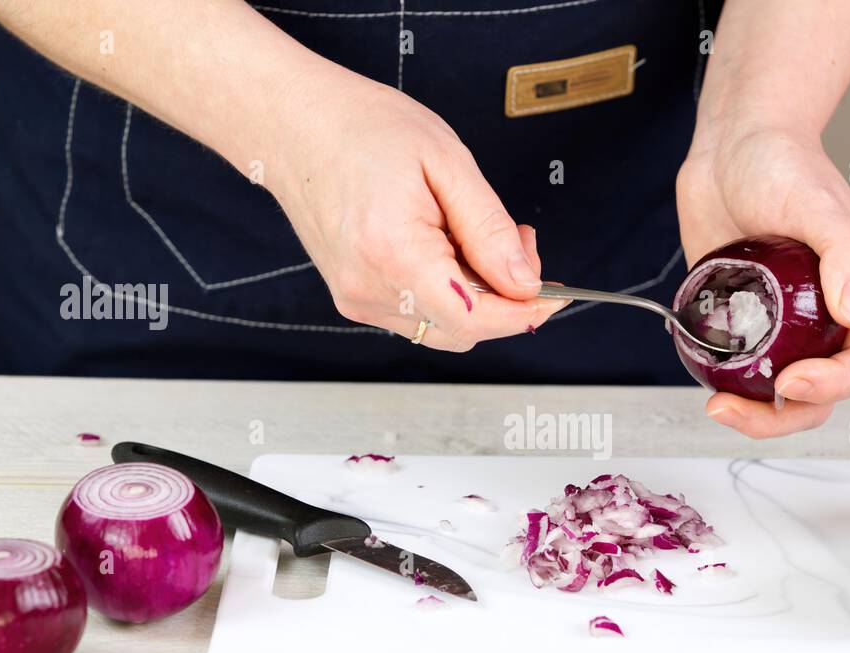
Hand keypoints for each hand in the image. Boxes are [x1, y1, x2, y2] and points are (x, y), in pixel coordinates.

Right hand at [265, 64, 563, 349]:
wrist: (295, 125)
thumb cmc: (363, 129)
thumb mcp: (446, 163)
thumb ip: (489, 229)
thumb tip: (525, 282)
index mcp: (394, 254)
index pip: (475, 318)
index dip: (523, 312)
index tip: (554, 295)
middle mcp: (369, 289)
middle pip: (463, 330)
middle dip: (505, 297)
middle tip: (518, 241)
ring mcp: (357, 299)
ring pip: (443, 327)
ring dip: (477, 296)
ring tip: (475, 234)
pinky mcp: (354, 298)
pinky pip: (419, 315)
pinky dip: (447, 292)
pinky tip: (446, 248)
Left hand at [676, 126, 849, 436]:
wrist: (731, 146)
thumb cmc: (784, 163)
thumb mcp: (818, 205)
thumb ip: (845, 255)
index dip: (833, 386)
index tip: (793, 380)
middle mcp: (819, 321)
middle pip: (816, 397)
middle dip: (781, 417)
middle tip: (736, 408)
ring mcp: (777, 325)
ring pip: (774, 393)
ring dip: (750, 411)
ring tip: (716, 405)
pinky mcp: (737, 320)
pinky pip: (735, 367)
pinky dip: (722, 383)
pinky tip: (701, 378)